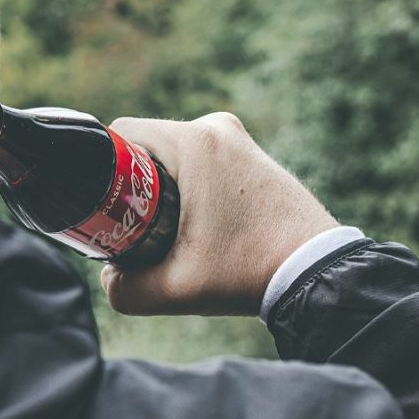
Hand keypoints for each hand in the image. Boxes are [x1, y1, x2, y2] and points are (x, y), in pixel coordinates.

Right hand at [100, 112, 339, 315]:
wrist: (317, 272)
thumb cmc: (250, 273)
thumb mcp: (177, 289)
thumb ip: (125, 290)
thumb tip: (109, 279)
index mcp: (195, 142)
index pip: (124, 131)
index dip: (102, 166)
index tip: (103, 203)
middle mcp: (217, 128)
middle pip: (149, 143)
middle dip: (133, 181)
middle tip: (130, 223)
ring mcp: (239, 139)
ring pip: (177, 151)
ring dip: (162, 183)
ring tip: (164, 228)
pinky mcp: (253, 155)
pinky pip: (203, 157)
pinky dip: (190, 182)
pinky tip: (194, 220)